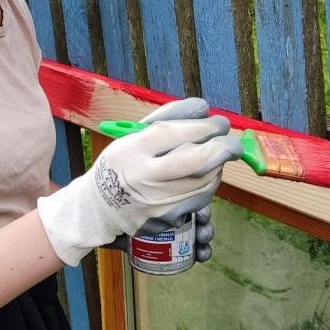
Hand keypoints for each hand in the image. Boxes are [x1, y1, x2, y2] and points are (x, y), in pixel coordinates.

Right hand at [111, 98, 221, 262]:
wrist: (98, 208)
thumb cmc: (121, 164)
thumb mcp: (132, 135)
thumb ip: (167, 117)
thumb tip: (204, 108)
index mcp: (132, 150)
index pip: (176, 133)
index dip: (206, 126)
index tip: (219, 123)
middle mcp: (144, 178)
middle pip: (197, 161)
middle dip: (224, 148)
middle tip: (231, 143)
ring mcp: (157, 204)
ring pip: (205, 182)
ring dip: (217, 167)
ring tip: (213, 158)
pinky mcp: (167, 221)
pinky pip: (200, 200)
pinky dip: (208, 185)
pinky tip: (204, 176)